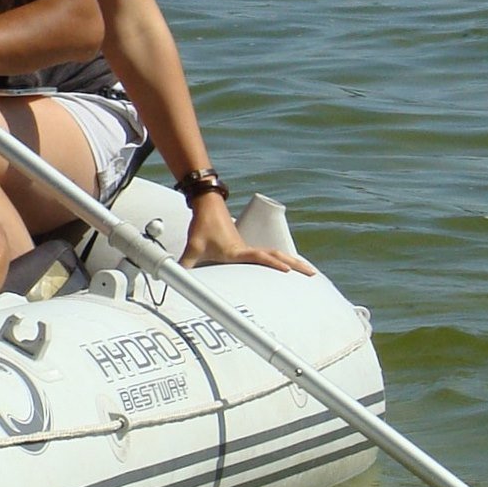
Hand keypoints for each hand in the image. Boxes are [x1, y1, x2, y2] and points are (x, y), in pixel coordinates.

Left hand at [180, 194, 316, 274]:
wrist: (207, 205)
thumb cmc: (202, 226)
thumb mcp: (191, 248)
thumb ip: (183, 266)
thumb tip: (175, 281)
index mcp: (237, 251)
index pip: (259, 257)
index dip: (272, 264)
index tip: (287, 271)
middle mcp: (246, 250)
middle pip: (276, 255)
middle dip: (295, 265)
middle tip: (312, 275)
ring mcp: (248, 249)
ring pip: (276, 254)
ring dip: (293, 262)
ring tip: (309, 272)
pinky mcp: (246, 249)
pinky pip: (269, 255)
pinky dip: (282, 260)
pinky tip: (290, 267)